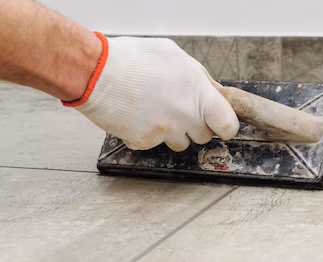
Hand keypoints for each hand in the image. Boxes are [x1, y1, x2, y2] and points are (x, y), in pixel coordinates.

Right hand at [65, 34, 239, 150]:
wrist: (94, 72)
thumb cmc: (132, 59)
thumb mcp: (174, 56)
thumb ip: (199, 77)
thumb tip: (212, 90)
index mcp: (197, 92)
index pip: (228, 125)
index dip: (225, 126)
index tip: (220, 124)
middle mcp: (184, 115)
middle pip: (204, 136)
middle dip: (195, 126)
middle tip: (179, 109)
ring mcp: (165, 131)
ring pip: (181, 144)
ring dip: (174, 132)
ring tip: (156, 111)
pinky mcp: (145, 142)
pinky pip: (154, 144)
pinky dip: (148, 134)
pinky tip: (139, 116)